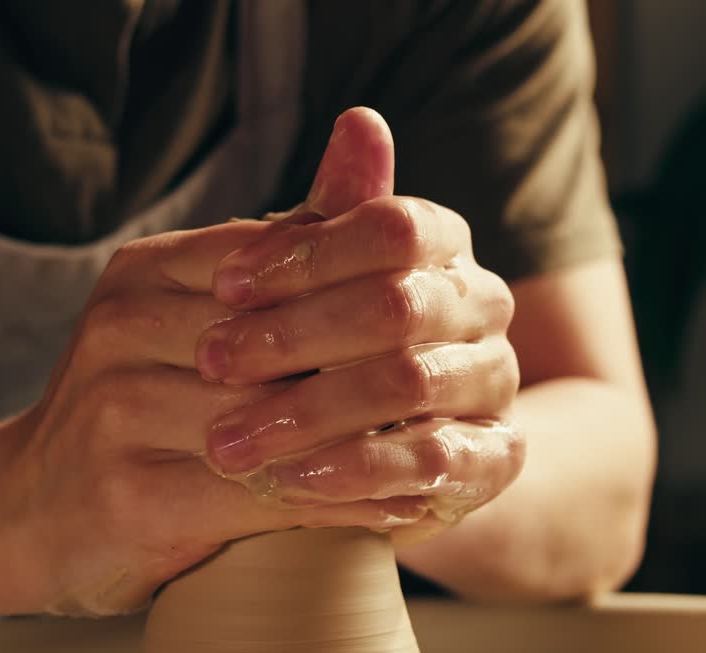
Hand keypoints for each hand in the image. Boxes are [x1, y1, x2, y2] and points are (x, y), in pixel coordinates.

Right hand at [0, 116, 440, 616]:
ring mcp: (118, 413)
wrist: (19, 510)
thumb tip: (371, 137)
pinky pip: (263, 495)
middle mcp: (123, 328)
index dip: (365, 288)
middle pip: (284, 337)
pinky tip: (397, 509)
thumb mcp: (194, 311)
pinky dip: (340, 503)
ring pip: (280, 418)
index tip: (439, 315)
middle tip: (459, 384)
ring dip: (371, 440)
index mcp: (144, 272)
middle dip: (375, 365)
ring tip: (444, 450)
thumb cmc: (133, 406)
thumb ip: (284, 245)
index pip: (278, 256)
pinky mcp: (131, 497)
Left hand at [198, 108, 525, 540]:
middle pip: (397, 305)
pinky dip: (359, 468)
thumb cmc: (343, 347)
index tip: (225, 283)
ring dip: (311, 411)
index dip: (308, 252)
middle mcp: (483, 305)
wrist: (404, 443)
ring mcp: (494, 381)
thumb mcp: (327, 281)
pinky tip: (293, 479)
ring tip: (229, 442)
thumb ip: (333, 218)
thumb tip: (360, 120)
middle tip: (209, 362)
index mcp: (446, 247)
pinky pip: (433, 459)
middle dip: (293, 335)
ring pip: (410, 382)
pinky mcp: (495, 457)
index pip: (393, 227)